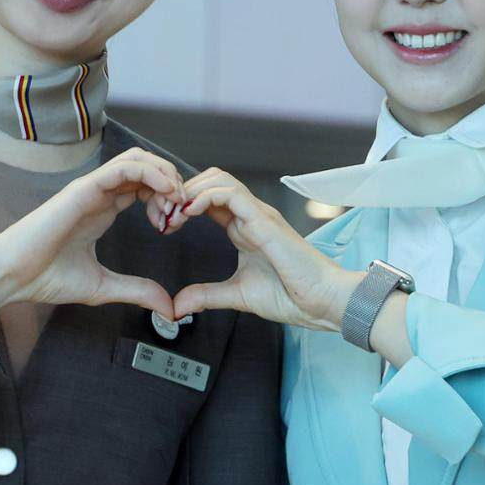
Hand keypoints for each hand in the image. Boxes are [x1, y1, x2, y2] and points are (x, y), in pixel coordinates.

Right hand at [0, 148, 181, 320]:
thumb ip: (137, 292)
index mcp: (102, 209)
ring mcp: (91, 188)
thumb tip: (168, 308)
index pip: (144, 186)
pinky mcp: (83, 188)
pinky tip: (165, 192)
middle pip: (145, 167)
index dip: (167, 199)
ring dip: (164, 174)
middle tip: (182, 211)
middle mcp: (99, 194)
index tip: (174, 225)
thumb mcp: (104, 287)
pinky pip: (123, 167)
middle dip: (171, 183)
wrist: (13, 276)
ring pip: (137, 159)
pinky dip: (151, 173)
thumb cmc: (45, 277)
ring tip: (176, 200)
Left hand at [163, 169, 361, 330]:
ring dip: (190, 191)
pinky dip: (204, 197)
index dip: (182, 204)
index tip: (164, 224)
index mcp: (244, 228)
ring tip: (172, 213)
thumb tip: (178, 305)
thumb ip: (207, 296)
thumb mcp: (237, 295)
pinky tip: (189, 212)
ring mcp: (258, 214)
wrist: (321, 303)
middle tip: (162, 215)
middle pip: (211, 180)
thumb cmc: (291, 296)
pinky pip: (230, 194)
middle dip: (182, 192)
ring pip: (219, 179)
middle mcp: (251, 215)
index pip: (208, 199)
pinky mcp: (264, 220)